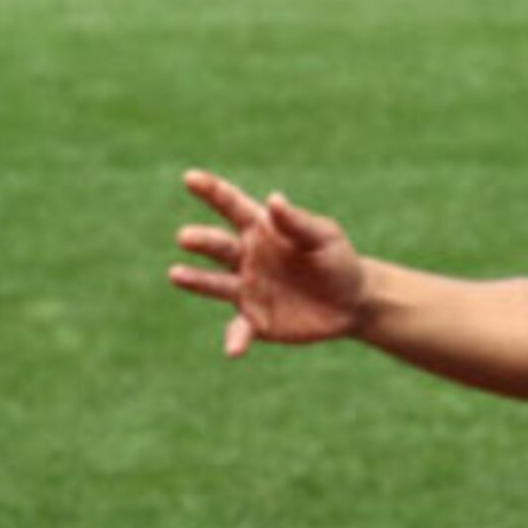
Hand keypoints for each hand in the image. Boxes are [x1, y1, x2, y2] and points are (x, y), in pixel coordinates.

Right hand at [170, 169, 372, 357]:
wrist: (351, 302)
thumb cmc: (336, 260)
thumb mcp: (324, 238)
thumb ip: (297, 223)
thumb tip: (274, 200)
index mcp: (262, 229)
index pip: (232, 206)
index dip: (212, 191)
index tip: (191, 177)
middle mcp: (246, 257)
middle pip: (219, 245)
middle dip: (202, 241)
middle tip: (185, 236)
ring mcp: (247, 289)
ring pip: (216, 284)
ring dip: (197, 280)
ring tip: (176, 274)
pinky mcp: (254, 320)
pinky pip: (239, 330)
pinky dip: (235, 339)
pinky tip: (233, 349)